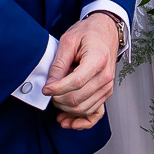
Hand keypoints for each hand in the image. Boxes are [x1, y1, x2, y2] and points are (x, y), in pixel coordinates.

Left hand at [43, 13, 118, 129]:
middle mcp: (105, 76)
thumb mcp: (69, 40)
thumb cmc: (89, 33)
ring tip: (55, 102)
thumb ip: (59, 63)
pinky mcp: (106, 93)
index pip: (76, 82)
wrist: (106, 31)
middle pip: (78, 98)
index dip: (57, 89)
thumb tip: (50, 84)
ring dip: (66, 110)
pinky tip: (68, 122)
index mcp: (97, 60)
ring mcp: (107, 87)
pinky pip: (95, 114)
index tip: (45, 89)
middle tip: (49, 91)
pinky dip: (81, 122)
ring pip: (83, 109)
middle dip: (58, 99)